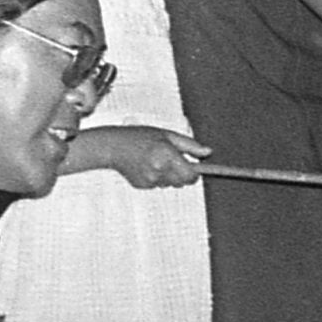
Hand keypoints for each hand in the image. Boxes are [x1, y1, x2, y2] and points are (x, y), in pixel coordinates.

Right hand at [81, 124, 206, 189]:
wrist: (113, 146)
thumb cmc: (140, 137)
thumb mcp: (167, 135)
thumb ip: (190, 145)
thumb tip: (208, 152)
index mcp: (167, 157)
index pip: (191, 176)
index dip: (195, 173)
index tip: (195, 168)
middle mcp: (159, 171)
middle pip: (182, 182)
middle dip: (183, 174)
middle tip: (174, 160)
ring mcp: (150, 181)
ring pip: (170, 184)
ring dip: (169, 175)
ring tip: (157, 160)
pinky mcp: (142, 186)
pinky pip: (158, 185)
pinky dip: (157, 178)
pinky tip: (147, 166)